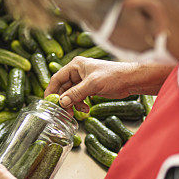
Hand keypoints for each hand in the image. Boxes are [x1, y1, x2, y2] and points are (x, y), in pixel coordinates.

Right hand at [45, 57, 173, 111]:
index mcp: (76, 66)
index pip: (57, 78)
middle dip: (63, 100)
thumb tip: (61, 102)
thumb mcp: (93, 84)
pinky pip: (79, 97)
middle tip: (63, 112)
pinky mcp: (90, 88)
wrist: (130, 80)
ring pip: (71, 94)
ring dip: (72, 104)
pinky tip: (85, 109)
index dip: (51, 90)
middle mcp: (78, 72)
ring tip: (75, 112)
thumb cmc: (113, 76)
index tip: (48, 102)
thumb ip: (76, 93)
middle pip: (63, 88)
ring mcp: (84, 80)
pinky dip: (80, 104)